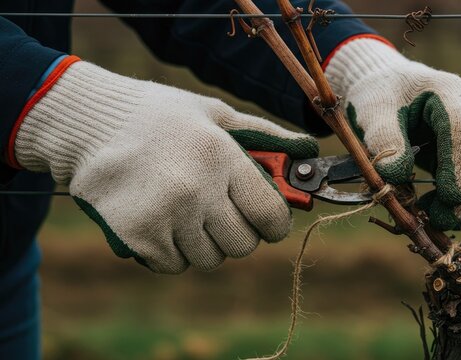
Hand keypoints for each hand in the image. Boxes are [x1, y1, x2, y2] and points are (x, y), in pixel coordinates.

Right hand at [12, 60, 317, 272]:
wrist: (88, 126)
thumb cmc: (159, 117)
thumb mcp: (216, 114)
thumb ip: (265, 137)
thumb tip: (308, 153)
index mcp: (222, 158)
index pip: (271, 215)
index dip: (275, 224)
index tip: (269, 222)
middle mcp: (198, 191)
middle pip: (243, 245)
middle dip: (240, 233)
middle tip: (223, 213)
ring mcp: (167, 218)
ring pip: (210, 258)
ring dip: (206, 242)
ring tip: (187, 211)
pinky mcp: (139, 238)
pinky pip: (175, 264)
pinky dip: (174, 251)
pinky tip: (163, 221)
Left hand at [325, 38, 460, 230]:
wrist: (391, 90)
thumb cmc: (381, 97)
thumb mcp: (372, 111)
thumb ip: (384, 139)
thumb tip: (397, 175)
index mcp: (448, 91)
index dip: (458, 165)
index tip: (448, 197)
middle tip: (440, 219)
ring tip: (440, 219)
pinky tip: (447, 212)